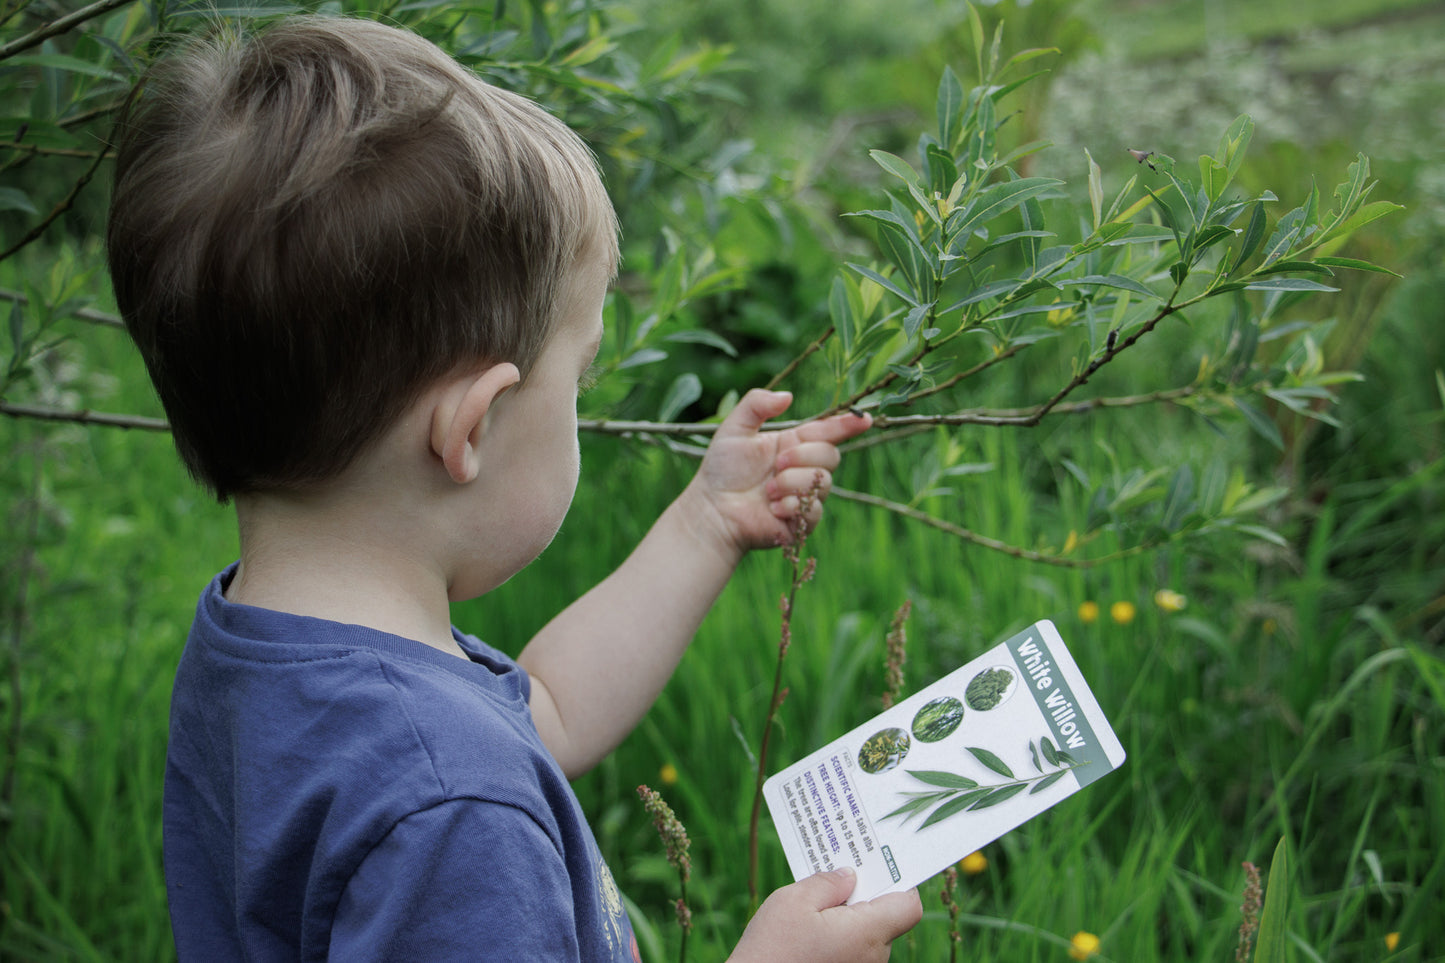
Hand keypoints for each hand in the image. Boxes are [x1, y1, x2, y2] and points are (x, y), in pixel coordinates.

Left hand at [684, 389, 870, 555]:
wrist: (712, 510)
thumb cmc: (721, 470)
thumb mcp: (734, 429)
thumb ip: (756, 404)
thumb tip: (788, 396)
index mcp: (793, 444)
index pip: (828, 431)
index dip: (847, 424)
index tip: (864, 418)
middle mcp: (804, 468)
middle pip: (831, 455)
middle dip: (803, 456)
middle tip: (776, 464)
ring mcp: (805, 495)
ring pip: (823, 482)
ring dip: (791, 483)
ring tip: (766, 491)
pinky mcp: (803, 522)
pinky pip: (814, 509)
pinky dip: (792, 506)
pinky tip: (772, 508)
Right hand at [729, 869, 922, 962]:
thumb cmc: (772, 949)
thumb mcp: (794, 901)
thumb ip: (828, 883)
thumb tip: (849, 876)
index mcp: (866, 934)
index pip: (908, 906)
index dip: (900, 883)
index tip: (878, 866)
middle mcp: (872, 958)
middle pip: (886, 919)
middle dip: (865, 895)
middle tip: (840, 875)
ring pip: (867, 935)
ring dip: (849, 917)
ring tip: (817, 902)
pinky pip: (852, 950)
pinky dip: (839, 936)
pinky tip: (812, 927)